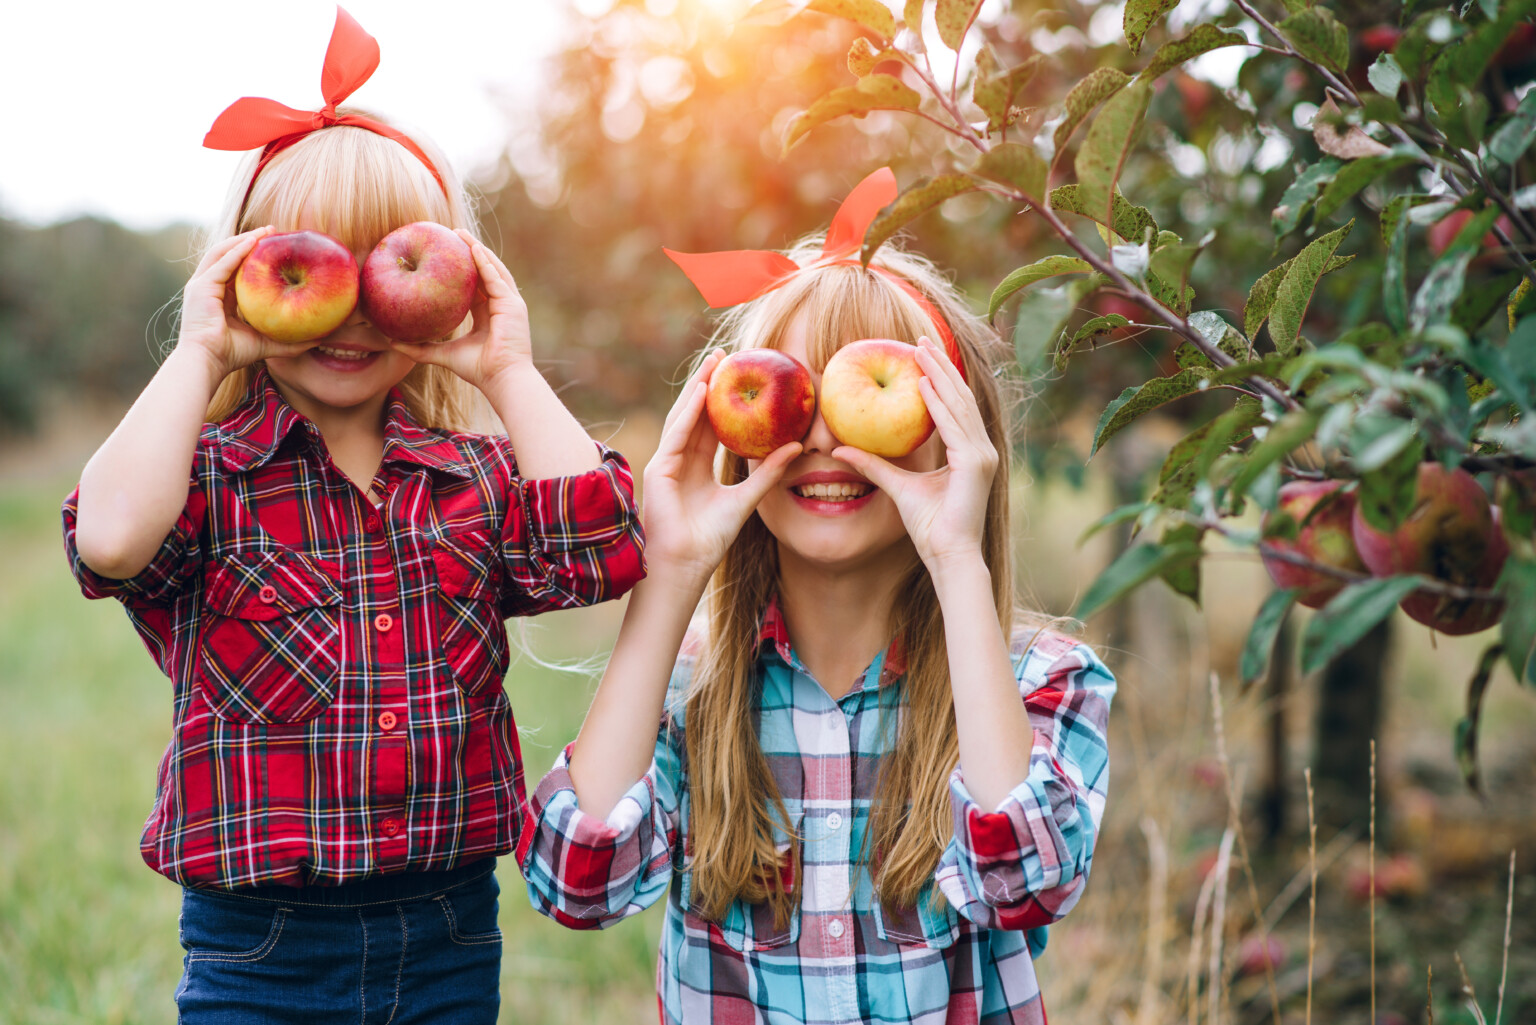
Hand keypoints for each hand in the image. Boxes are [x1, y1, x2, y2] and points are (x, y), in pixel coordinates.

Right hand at [177, 227, 312, 376]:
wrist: (208, 361)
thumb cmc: (233, 354)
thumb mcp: (267, 342)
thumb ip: (291, 340)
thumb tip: (320, 339)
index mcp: (219, 297)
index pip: (236, 269)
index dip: (254, 256)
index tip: (276, 248)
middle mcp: (208, 287)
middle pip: (229, 255)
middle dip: (250, 241)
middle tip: (273, 232)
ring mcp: (202, 285)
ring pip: (223, 253)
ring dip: (244, 239)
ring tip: (266, 231)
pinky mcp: (201, 287)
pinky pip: (222, 263)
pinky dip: (237, 251)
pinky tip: (254, 242)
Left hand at [386, 230, 530, 389]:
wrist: (502, 380)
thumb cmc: (478, 370)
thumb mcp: (444, 354)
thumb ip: (420, 348)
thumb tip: (391, 341)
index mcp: (489, 316)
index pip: (475, 287)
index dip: (460, 272)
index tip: (443, 257)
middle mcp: (501, 306)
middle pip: (485, 272)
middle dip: (469, 253)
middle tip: (451, 236)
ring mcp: (509, 304)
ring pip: (493, 269)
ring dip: (477, 250)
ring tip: (460, 235)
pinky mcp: (513, 304)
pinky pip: (497, 277)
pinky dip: (485, 262)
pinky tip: (473, 248)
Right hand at [642, 350, 800, 584]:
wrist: (685, 566)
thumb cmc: (710, 540)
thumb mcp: (747, 499)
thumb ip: (768, 473)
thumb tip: (798, 448)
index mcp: (697, 467)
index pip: (710, 425)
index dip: (722, 399)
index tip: (738, 374)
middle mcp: (680, 460)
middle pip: (695, 413)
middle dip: (708, 383)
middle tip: (725, 355)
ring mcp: (667, 462)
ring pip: (683, 417)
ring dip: (697, 387)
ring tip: (714, 362)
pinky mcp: (660, 469)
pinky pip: (677, 434)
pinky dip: (689, 412)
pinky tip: (702, 391)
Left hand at [832, 337, 997, 570]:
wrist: (949, 554)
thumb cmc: (929, 527)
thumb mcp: (897, 486)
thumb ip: (873, 465)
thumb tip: (839, 450)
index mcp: (970, 452)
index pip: (954, 407)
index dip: (939, 378)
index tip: (920, 355)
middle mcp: (980, 449)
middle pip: (959, 398)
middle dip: (940, 366)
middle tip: (920, 340)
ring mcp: (981, 455)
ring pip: (958, 405)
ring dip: (938, 375)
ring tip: (919, 351)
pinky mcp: (975, 464)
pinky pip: (954, 427)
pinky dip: (939, 404)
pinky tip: (922, 385)